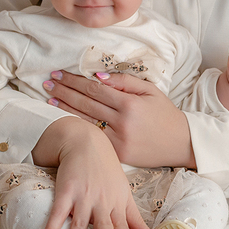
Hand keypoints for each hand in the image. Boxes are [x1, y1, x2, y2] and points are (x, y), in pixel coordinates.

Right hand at [32, 118, 149, 228]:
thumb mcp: (124, 192)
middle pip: (105, 224)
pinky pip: (58, 214)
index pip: (123, 224)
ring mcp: (83, 197)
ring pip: (80, 224)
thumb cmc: (106, 170)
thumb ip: (133, 218)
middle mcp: (102, 201)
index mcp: (118, 202)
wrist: (85, 142)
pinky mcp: (65, 192)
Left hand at [42, 70, 194, 168]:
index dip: (74, 81)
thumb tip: (98, 76)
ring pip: (85, 121)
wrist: (181, 143)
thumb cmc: (165, 114)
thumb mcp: (151, 90)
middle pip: (85, 104)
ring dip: (65, 109)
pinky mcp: (117, 154)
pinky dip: (78, 127)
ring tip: (49, 98)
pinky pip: (93, 137)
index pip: (94, 89)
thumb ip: (125, 81)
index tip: (59, 74)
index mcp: (130, 104)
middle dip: (64, 91)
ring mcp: (118, 141)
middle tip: (48, 82)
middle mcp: (122, 123)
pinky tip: (65, 119)